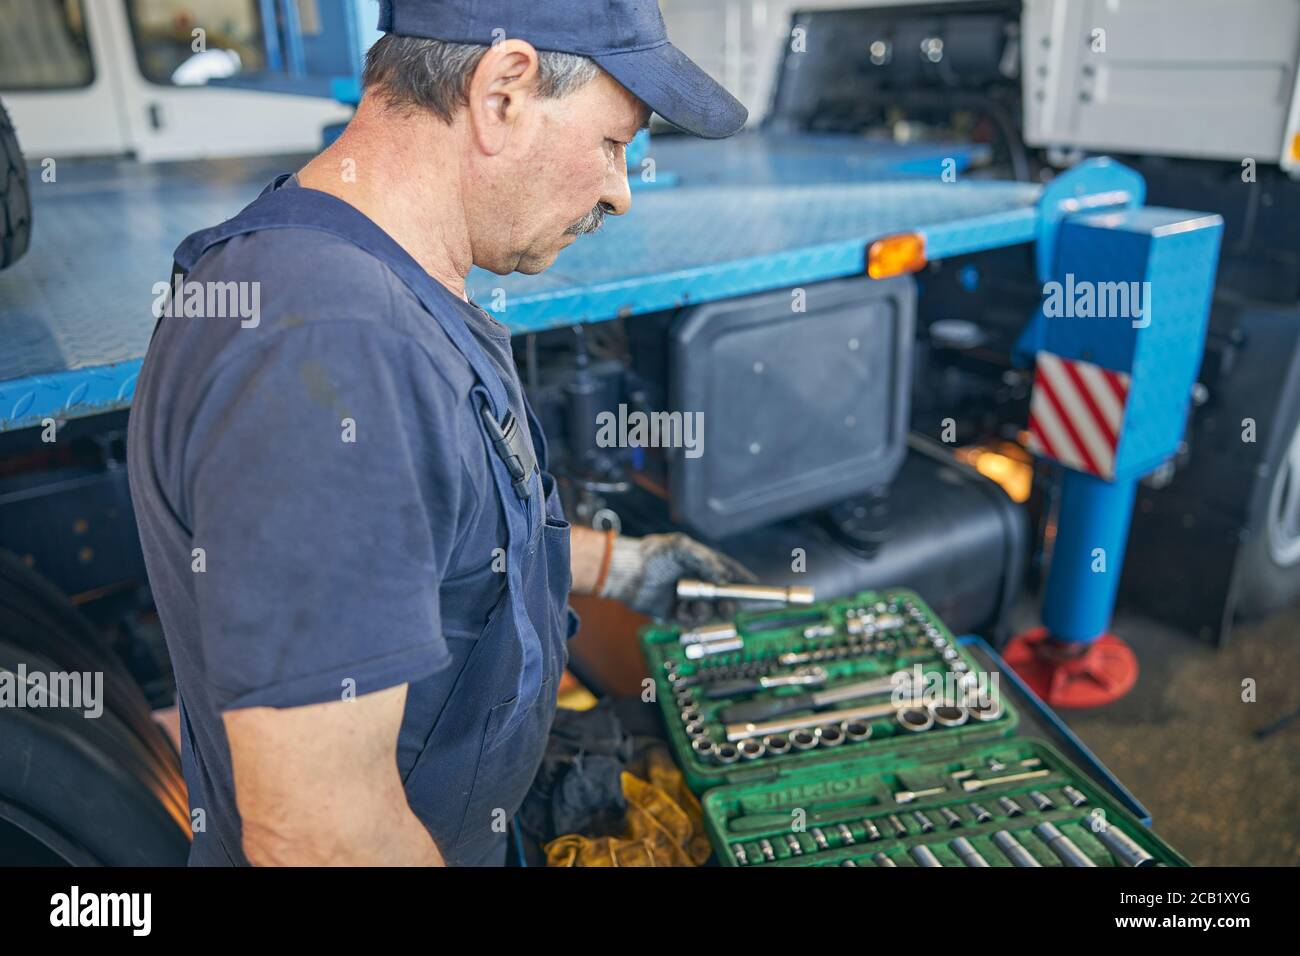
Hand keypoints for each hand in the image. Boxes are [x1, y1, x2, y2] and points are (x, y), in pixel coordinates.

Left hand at [599, 532, 756, 619]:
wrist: (627, 572)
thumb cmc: (653, 554)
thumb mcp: (682, 547)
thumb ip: (705, 560)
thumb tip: (723, 578)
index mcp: (704, 564)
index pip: (732, 573)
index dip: (746, 582)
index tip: (760, 590)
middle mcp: (700, 582)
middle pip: (725, 598)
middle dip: (729, 603)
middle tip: (727, 606)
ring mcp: (689, 599)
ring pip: (709, 612)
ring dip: (705, 611)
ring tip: (692, 604)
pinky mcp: (677, 613)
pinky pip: (691, 621)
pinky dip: (688, 617)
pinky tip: (678, 609)